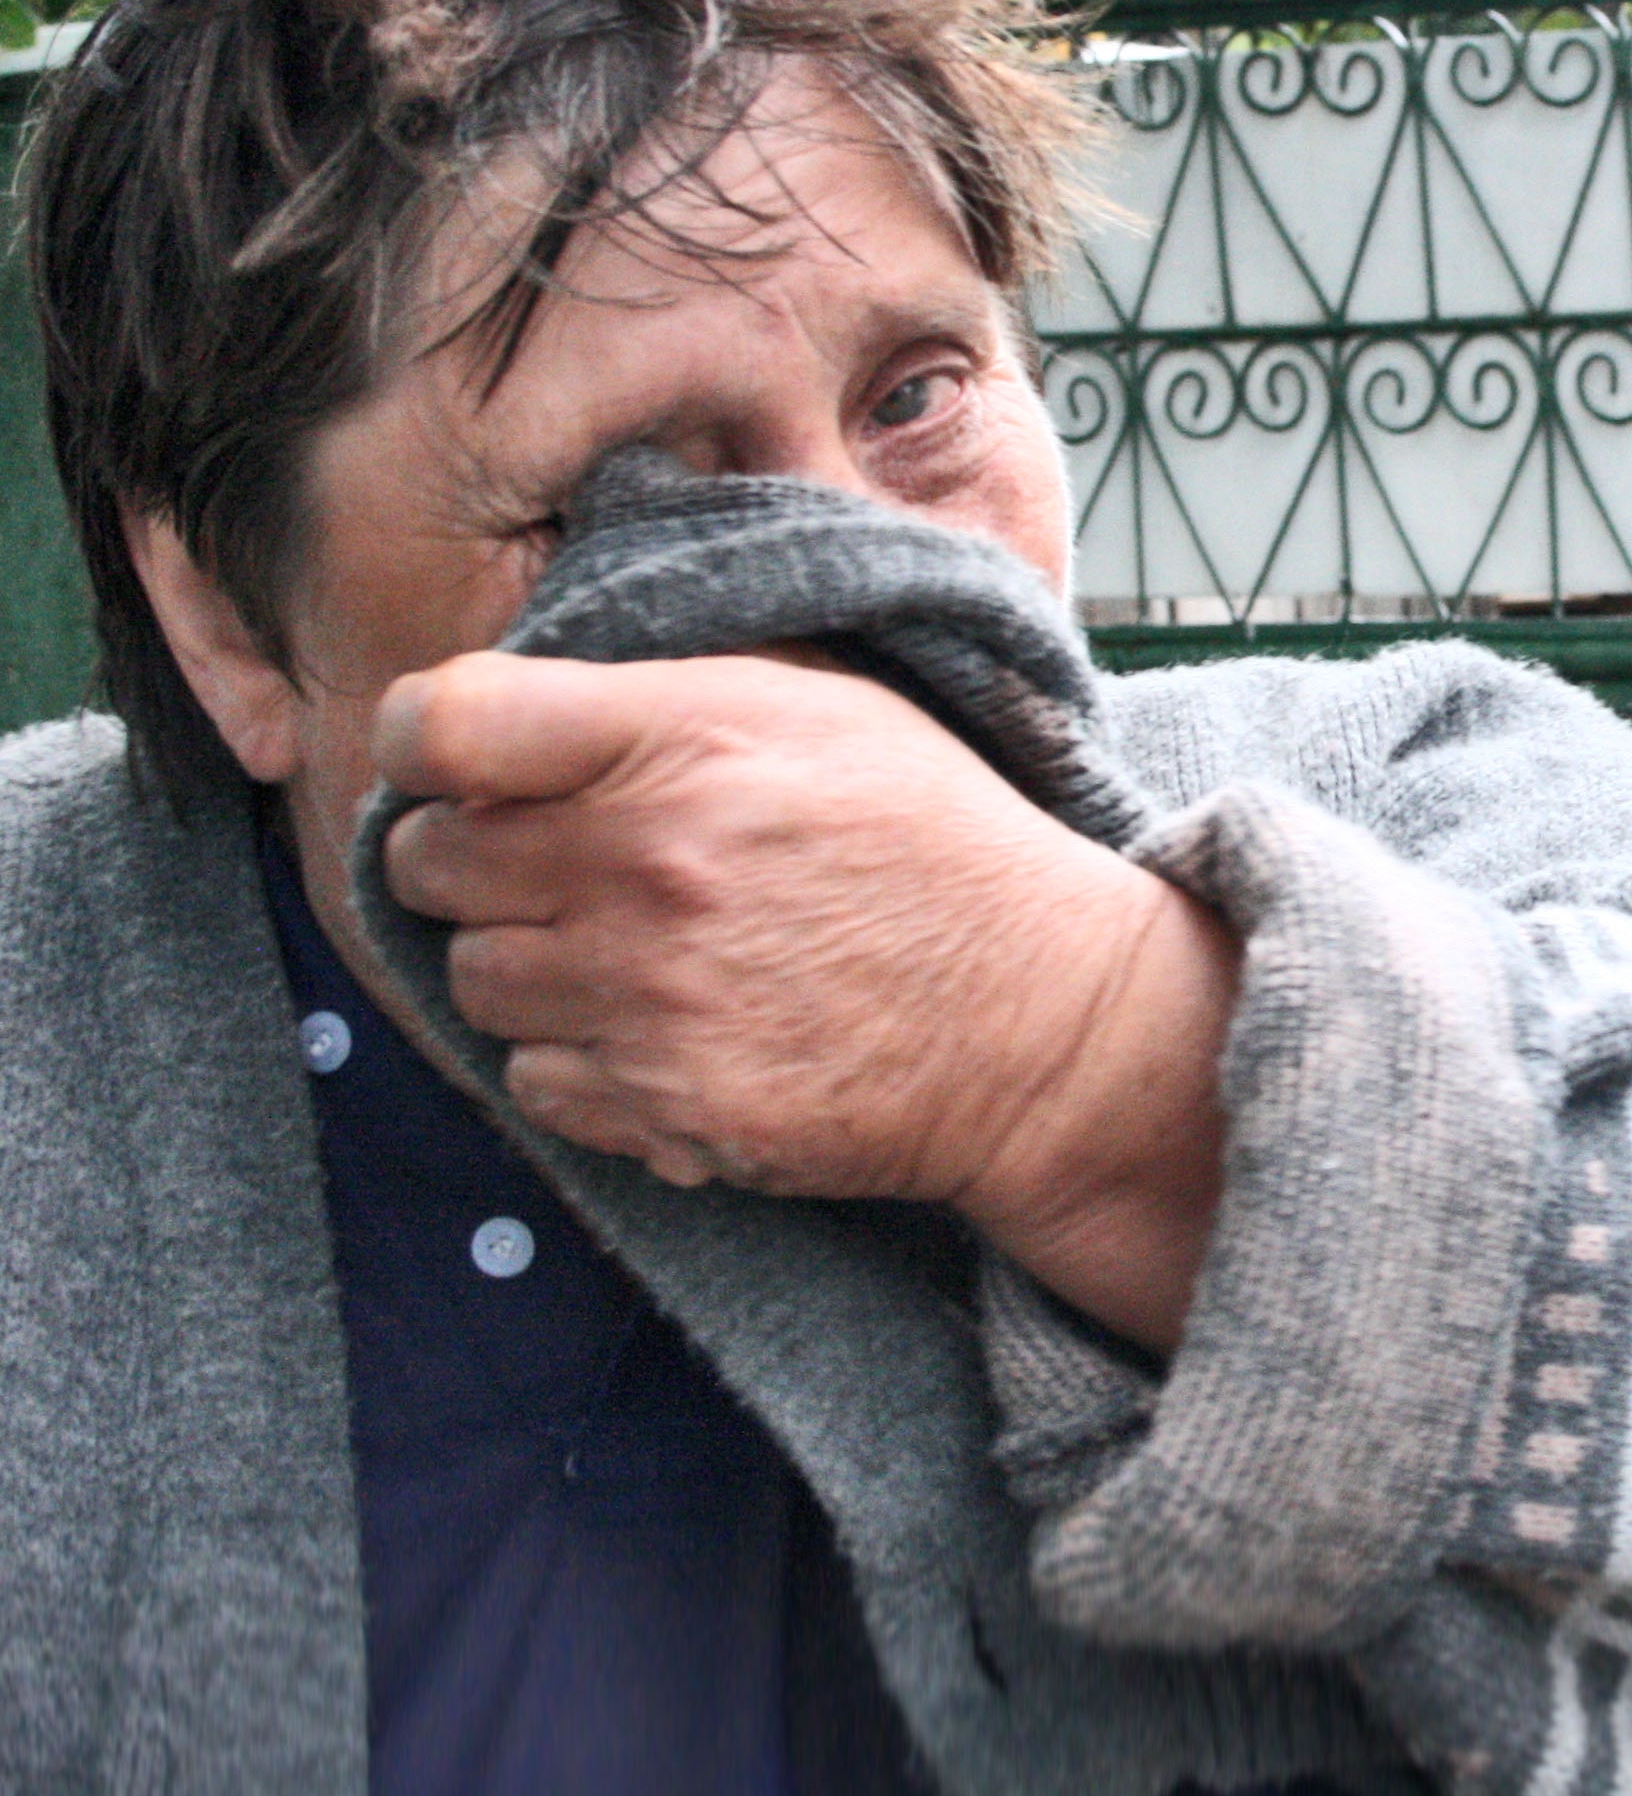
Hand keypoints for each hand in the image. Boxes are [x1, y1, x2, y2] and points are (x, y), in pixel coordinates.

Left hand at [376, 651, 1234, 1347]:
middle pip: (426, 861)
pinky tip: (667, 1029)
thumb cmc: (933, 842)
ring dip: (528, 966)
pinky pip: (534, 1080)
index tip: (459, 765)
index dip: (424, 742)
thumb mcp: (823, 706)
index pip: (441, 724)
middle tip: (559, 867)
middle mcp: (646, 864)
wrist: (1040, 1018)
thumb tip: (525, 697)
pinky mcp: (662, 1105)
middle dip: (479, 861)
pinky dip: (582, 1062)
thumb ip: (666, 692)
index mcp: (682, 737)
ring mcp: (647, 995)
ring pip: (470, 979)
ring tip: (628, 953)